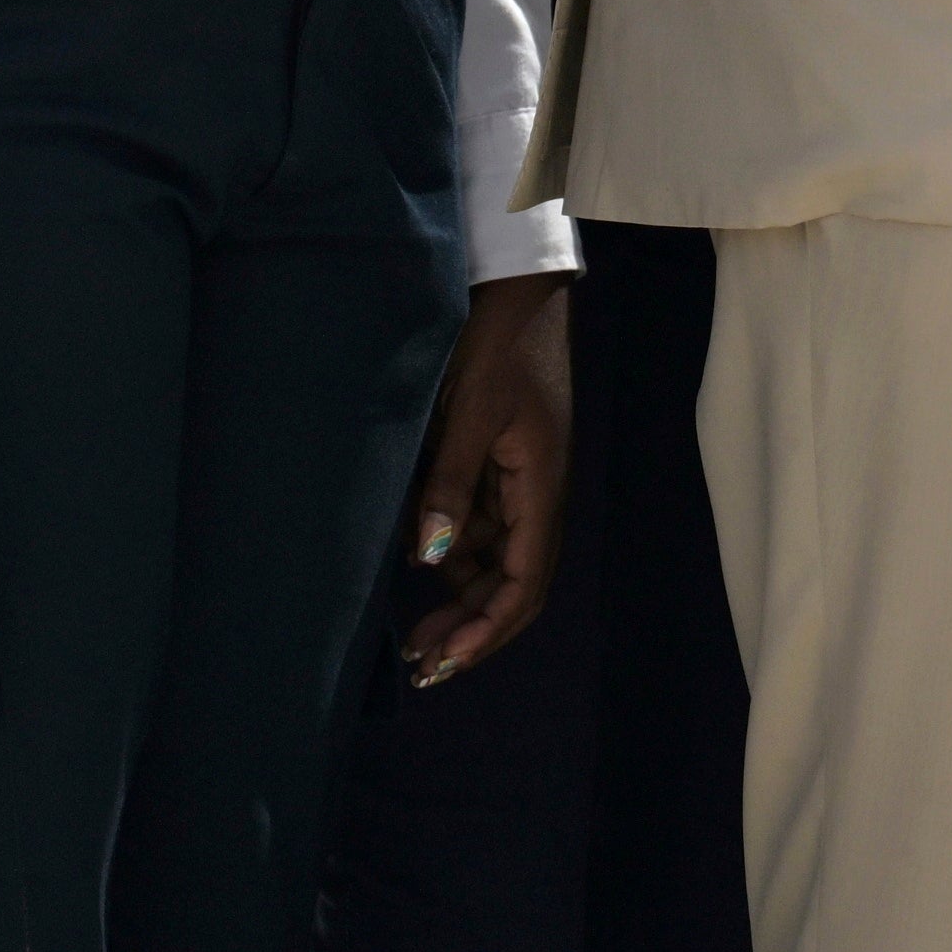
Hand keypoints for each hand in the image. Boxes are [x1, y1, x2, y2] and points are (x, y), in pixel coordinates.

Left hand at [397, 272, 574, 688]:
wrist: (516, 287)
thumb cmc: (498, 343)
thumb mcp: (469, 412)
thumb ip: (448, 486)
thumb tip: (429, 561)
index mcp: (540, 486)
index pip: (523, 581)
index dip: (487, 628)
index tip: (446, 661)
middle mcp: (535, 494)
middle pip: (512, 583)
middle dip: (472, 628)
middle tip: (422, 664)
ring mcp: (517, 479)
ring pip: (493, 560)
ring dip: (458, 599)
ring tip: (411, 634)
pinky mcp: (497, 463)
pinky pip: (477, 526)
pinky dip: (451, 555)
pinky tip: (415, 563)